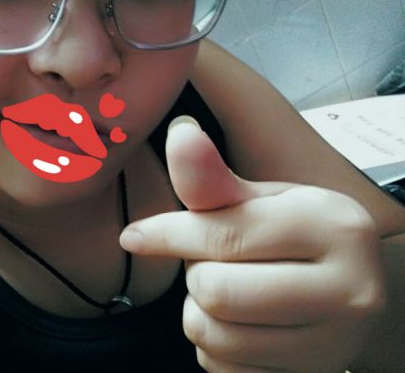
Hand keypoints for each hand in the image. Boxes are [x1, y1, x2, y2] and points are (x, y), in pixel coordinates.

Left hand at [119, 117, 384, 371]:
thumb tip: (179, 134)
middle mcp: (348, 290)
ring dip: (201, 314)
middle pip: (216, 292)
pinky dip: (215, 348)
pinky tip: (239, 323)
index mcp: (333, 227)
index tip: (134, 236)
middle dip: (196, 275)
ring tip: (228, 290)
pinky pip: (225, 370)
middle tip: (213, 263)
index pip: (224, 235)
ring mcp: (335, 344)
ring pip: (216, 337)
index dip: (166, 234)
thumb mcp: (260, 198)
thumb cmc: (292, 232)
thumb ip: (213, 177)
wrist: (348, 287)